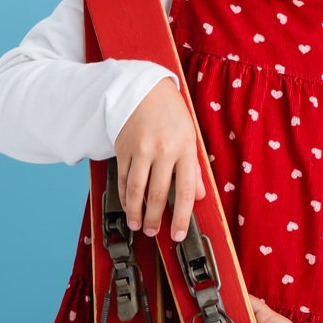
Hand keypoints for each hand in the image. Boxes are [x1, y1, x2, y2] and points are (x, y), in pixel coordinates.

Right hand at [113, 77, 204, 241]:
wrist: (144, 88)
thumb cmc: (171, 112)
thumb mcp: (190, 137)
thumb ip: (194, 168)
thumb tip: (199, 196)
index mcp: (184, 149)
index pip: (185, 192)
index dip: (181, 217)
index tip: (178, 233)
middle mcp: (162, 151)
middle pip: (157, 195)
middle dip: (155, 219)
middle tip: (154, 232)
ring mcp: (140, 150)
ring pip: (136, 190)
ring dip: (136, 212)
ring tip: (138, 224)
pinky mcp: (123, 149)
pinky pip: (124, 179)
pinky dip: (125, 196)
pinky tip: (128, 205)